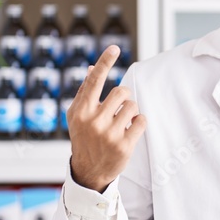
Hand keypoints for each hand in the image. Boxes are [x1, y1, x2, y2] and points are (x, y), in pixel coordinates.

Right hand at [65, 45, 146, 192]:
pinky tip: (130, 130)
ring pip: (133, 106)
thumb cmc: (84, 138)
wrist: (89, 171)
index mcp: (81, 111)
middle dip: (124, 97)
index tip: (114, 48)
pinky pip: (142, 121)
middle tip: (119, 108)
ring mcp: (109, 134)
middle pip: (122, 92)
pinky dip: (139, 122)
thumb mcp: (78, 116)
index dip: (105, 62)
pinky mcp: (124, 145)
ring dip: (132, 111)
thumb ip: (85, 92)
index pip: (94, 81)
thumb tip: (93, 68)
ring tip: (123, 122)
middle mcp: (94, 121)